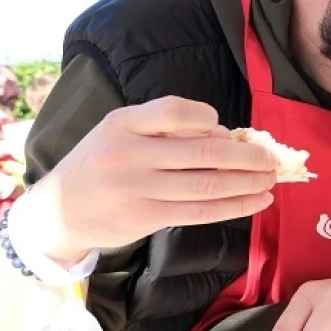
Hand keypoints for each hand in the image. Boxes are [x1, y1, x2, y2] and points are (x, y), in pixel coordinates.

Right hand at [19, 96, 278, 264]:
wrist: (58, 210)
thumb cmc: (101, 162)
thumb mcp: (120, 132)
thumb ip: (166, 129)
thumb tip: (226, 136)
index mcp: (123, 123)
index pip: (173, 111)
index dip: (207, 118)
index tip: (224, 129)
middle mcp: (130, 154)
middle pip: (203, 154)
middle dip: (246, 157)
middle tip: (272, 159)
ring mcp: (138, 190)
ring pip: (208, 186)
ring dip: (248, 183)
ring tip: (271, 180)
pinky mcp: (148, 218)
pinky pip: (201, 213)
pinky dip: (236, 207)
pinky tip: (258, 201)